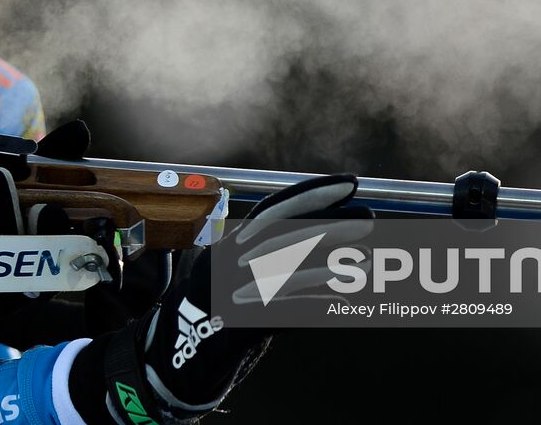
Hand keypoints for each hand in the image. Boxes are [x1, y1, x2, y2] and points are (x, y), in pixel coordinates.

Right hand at [68, 174, 372, 423]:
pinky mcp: (239, 327)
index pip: (275, 209)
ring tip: (369, 258)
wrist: (170, 357)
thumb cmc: (209, 311)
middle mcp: (227, 263)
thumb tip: (328, 228)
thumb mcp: (231, 271)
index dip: (314, 194)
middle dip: (330, 224)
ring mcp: (231, 294)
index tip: (350, 184)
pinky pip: (285, 313)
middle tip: (370, 217)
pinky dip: (315, 305)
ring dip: (332, 264)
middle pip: (284, 236)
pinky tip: (345, 300)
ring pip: (288, 272)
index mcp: (229, 243)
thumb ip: (268, 250)